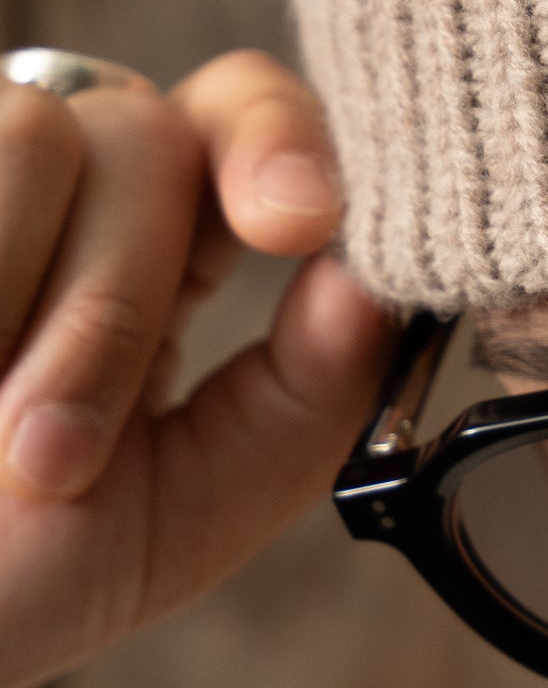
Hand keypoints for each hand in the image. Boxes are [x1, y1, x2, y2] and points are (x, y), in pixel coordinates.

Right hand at [0, 53, 392, 687]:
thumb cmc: (20, 569)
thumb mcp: (195, 508)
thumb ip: (309, 397)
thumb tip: (372, 280)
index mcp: (166, 247)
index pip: (246, 118)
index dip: (284, 141)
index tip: (295, 222)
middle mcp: (66, 187)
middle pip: (150, 135)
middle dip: (116, 306)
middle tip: (54, 458)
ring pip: (48, 135)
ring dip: (33, 317)